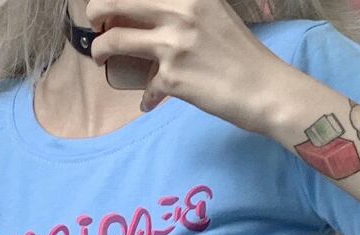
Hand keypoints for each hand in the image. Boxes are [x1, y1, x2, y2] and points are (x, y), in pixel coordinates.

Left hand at [85, 0, 282, 129]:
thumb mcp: (214, 14)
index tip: (110, 3)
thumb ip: (184, 9)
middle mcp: (179, 11)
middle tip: (95, 22)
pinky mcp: (172, 78)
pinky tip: (148, 100)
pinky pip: (145, 85)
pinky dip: (145, 96)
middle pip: (115, 1)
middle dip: (97, 12)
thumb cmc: (242, 55)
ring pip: (117, 41)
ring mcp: (173, 45)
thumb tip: (154, 14)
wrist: (264, 89)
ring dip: (102, 50)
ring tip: (101, 57)